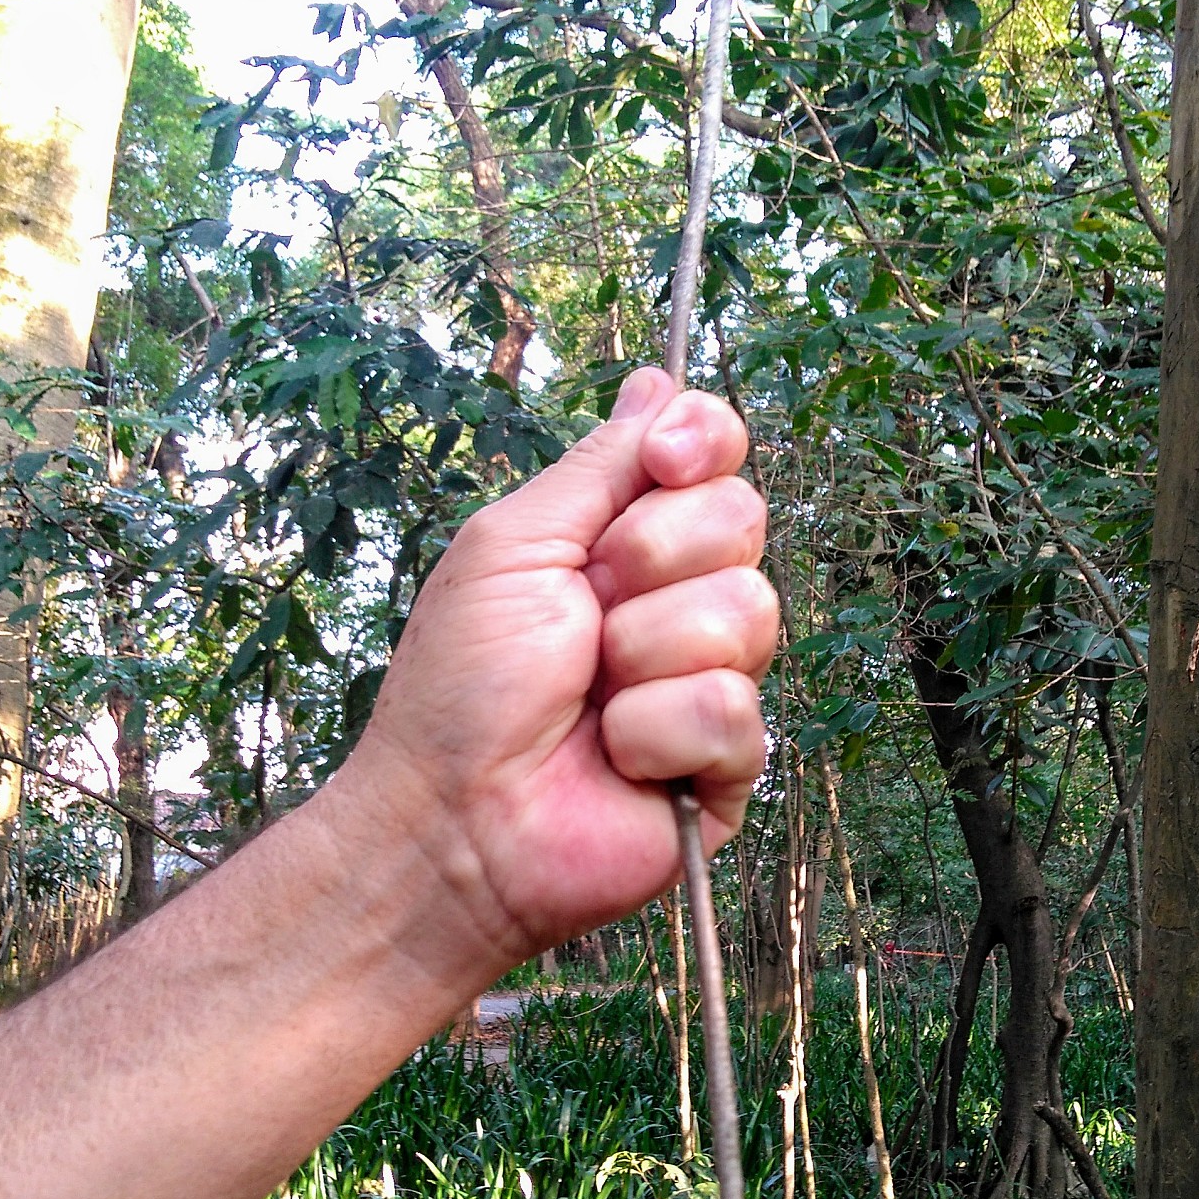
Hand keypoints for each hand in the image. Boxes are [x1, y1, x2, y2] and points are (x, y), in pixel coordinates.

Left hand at [337, 367, 776, 977]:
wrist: (450, 819)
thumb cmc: (461, 688)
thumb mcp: (513, 545)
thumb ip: (597, 467)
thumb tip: (656, 380)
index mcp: (628, 543)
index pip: (717, 459)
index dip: (704, 444)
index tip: (666, 458)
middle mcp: (679, 602)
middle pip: (743, 521)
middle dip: (651, 559)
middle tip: (586, 613)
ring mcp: (708, 682)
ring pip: (748, 615)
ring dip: (644, 654)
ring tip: (590, 699)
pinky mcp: (726, 765)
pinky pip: (733, 711)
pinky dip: (654, 734)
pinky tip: (615, 761)